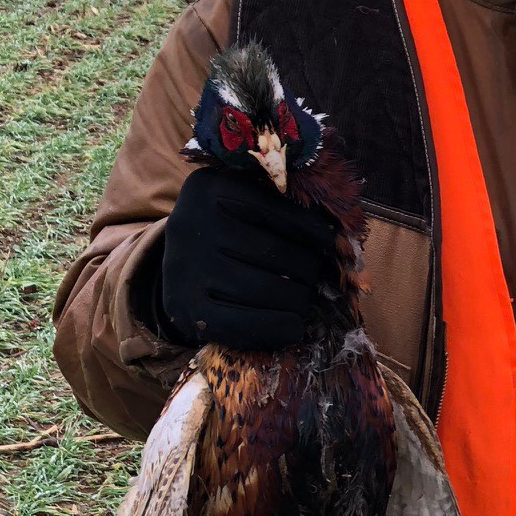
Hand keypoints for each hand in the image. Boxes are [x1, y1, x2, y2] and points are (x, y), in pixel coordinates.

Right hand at [157, 167, 337, 349]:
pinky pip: (242, 324)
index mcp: (209, 188)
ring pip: (262, 289)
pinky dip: (277, 327)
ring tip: (304, 299)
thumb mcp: (240, 202)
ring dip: (297, 299)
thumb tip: (338, 237)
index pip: (272, 208)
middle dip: (306, 268)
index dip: (309, 228)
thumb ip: (277, 205)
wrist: (177, 267)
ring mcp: (186, 269)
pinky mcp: (187, 309)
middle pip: (272, 252)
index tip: (331, 241)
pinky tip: (294, 327)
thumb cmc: (224, 230)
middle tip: (316, 277)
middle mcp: (191, 224)